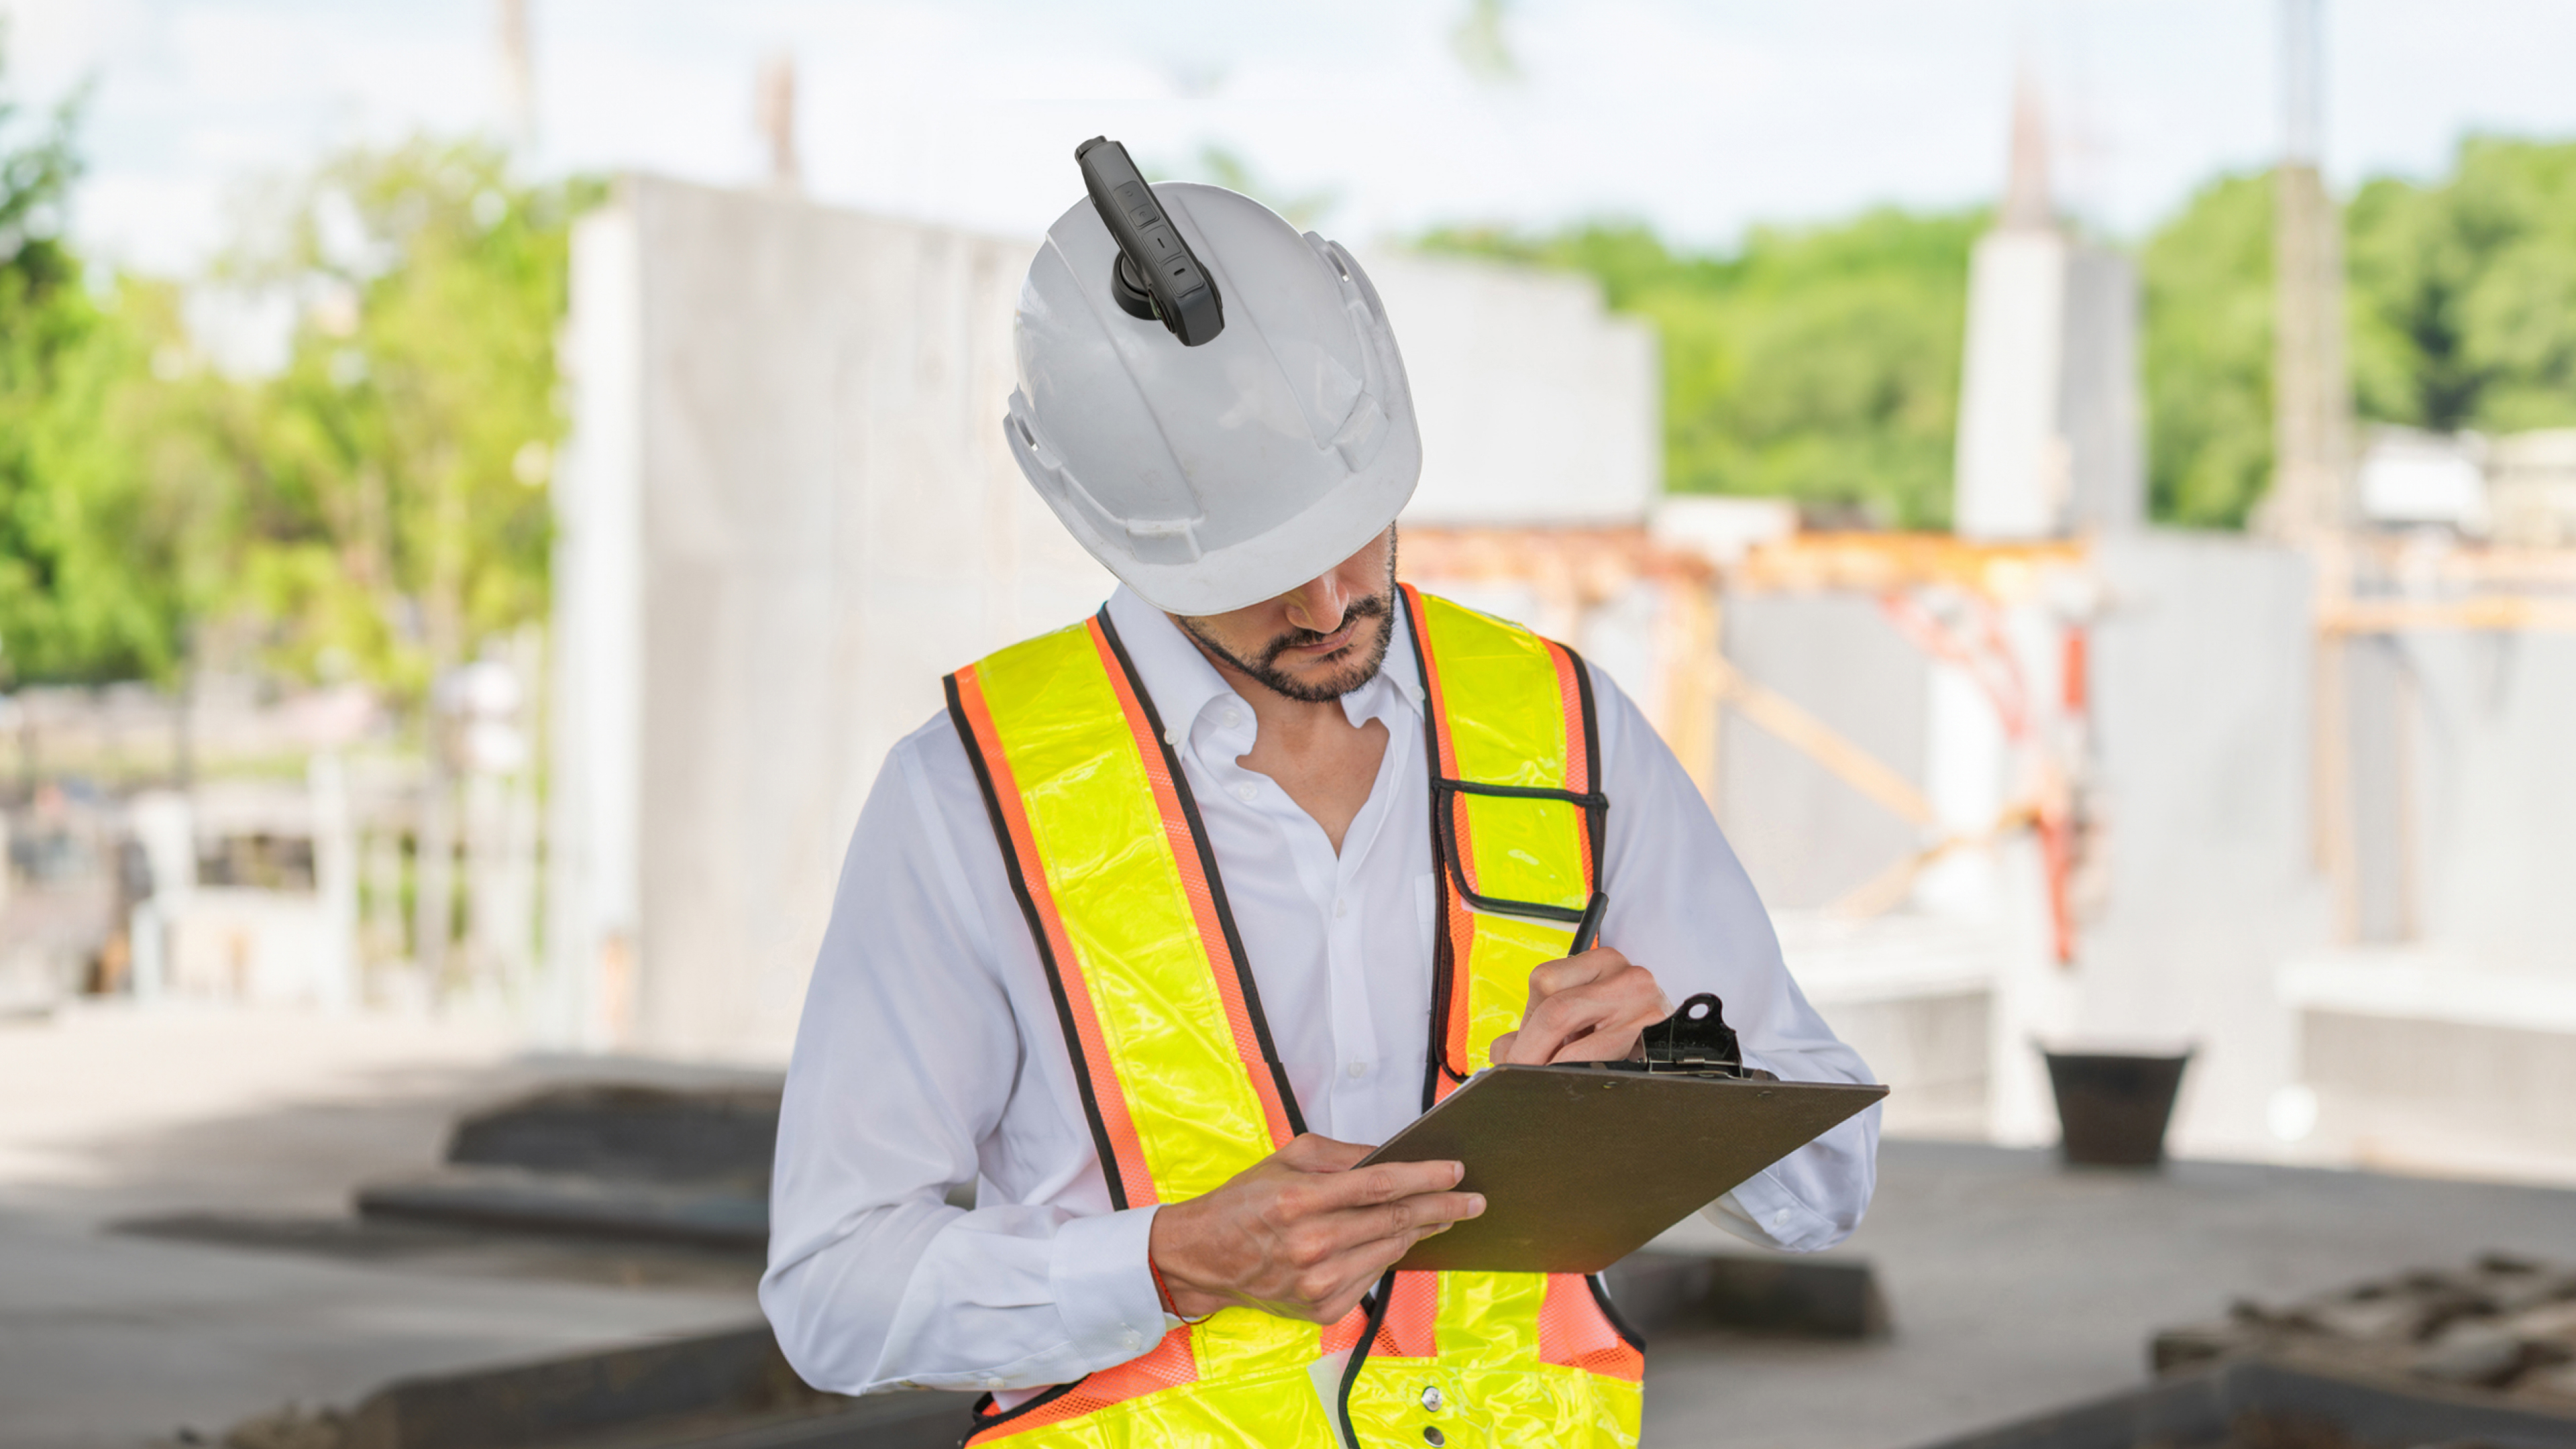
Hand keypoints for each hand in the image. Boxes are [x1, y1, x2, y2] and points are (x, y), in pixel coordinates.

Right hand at [1146, 1134, 1484, 1323]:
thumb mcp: (1285, 1159)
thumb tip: (1390, 1156)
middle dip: (1443, 1208)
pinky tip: (1398, 1240)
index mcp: (1299, 1201)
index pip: (1380, 1185)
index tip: (1456, 1171)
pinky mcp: (1323, 1308)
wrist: (1203, 1257)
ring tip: (1444, 1216)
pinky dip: (1389, 1254)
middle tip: (1474, 1200)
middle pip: (1395, 1221)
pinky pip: (1373, 1276)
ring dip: (1422, 1231)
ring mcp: (1318, 1283)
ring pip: (1390, 1250)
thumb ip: (1340, 1155)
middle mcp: (1310, 1246)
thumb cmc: (1244, 1203)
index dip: (1425, 1177)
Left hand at [1489, 947, 1670, 1065]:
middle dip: (1529, 1052)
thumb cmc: (1621, 1028)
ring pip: (1577, 1045)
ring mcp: (1645, 1009)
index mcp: (1601, 961)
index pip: (1544, 983)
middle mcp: (1627, 976)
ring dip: (1552, 1069)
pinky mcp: (1655, 1043)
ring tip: (1546, 1080)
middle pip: (1557, 1012)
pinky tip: (1577, 1079)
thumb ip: (1538, 1024)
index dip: (1523, 1025)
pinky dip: (1580, 1077)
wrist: (1678, 1046)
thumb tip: (1504, 1051)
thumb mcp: (1580, 1011)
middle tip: (1517, 1075)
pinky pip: (1602, 1067)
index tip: (1511, 1055)